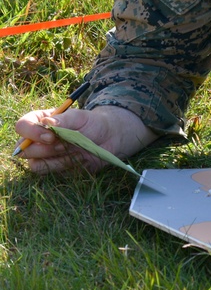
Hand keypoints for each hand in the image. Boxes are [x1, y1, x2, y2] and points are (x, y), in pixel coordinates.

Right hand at [13, 105, 154, 174]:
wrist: (110, 138)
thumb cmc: (94, 123)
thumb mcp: (81, 116)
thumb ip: (64, 119)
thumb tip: (46, 121)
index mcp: (41, 122)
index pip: (22, 126)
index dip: (31, 132)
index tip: (50, 135)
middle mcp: (38, 139)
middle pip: (25, 150)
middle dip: (45, 149)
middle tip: (64, 144)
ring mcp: (46, 155)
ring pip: (36, 165)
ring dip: (56, 159)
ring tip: (75, 150)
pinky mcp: (56, 167)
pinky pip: (51, 172)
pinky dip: (64, 166)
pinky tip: (78, 158)